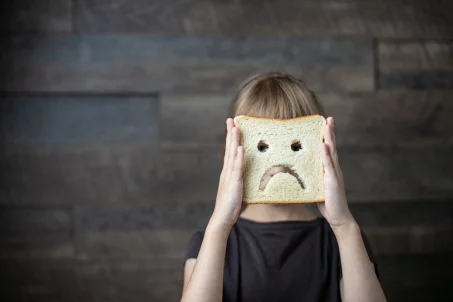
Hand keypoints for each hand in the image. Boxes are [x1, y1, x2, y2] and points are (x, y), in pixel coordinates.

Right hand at [211, 118, 245, 229]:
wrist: (222, 218)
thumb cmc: (231, 205)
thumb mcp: (237, 188)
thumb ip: (240, 178)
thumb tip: (246, 172)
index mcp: (228, 171)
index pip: (230, 151)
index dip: (231, 138)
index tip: (232, 125)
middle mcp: (227, 171)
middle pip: (229, 149)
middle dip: (230, 134)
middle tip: (231, 120)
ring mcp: (229, 176)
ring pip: (232, 155)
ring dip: (234, 141)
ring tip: (236, 128)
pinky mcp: (233, 183)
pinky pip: (236, 168)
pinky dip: (238, 157)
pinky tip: (240, 148)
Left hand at [318, 117, 354, 231]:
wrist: (338, 217)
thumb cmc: (326, 202)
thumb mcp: (315, 186)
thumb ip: (309, 177)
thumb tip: (296, 171)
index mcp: (329, 169)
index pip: (328, 149)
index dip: (327, 136)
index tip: (324, 123)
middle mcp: (333, 169)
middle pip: (331, 147)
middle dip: (329, 132)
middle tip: (328, 118)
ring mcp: (334, 174)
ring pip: (331, 153)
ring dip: (329, 138)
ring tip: (327, 126)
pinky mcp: (333, 181)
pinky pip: (329, 166)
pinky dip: (326, 155)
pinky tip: (324, 146)